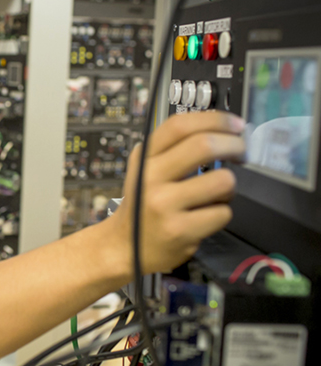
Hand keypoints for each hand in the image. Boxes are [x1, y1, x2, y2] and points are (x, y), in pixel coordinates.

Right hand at [113, 111, 245, 275]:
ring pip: (222, 181)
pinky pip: (222, 213)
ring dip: (229, 187)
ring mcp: (164, 204)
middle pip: (204, 145)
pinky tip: (204, 217)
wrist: (124, 246)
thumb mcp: (145, 170)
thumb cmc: (142, 205)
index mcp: (144, 158)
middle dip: (234, 145)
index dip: (215, 120)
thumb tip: (221, 131)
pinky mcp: (179, 230)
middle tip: (241, 151)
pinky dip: (220, 214)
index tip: (234, 125)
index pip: (180, 125)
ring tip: (215, 194)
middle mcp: (150, 178)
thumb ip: (174, 149)